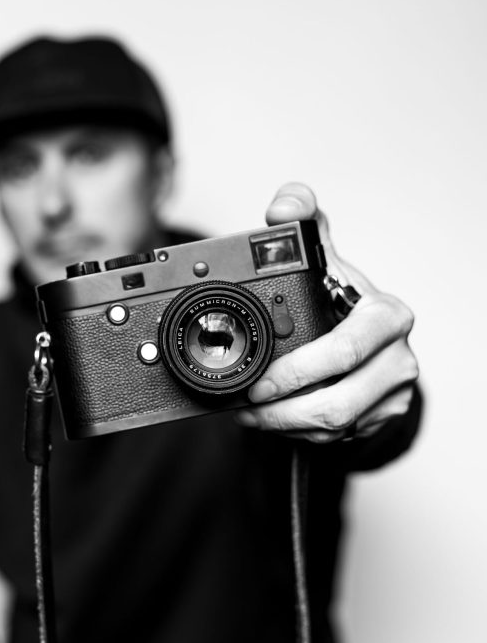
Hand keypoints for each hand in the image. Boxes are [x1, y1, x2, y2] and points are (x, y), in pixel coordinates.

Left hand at [235, 183, 418, 442]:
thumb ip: (303, 224)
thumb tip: (285, 205)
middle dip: (282, 406)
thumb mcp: (327, 258)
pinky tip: (272, 420)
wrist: (374, 342)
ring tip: (248, 414)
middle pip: (336, 401)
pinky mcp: (379, 421)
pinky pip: (335, 438)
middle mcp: (397, 359)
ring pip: (333, 426)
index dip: (297, 370)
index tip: (258, 377)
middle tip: (245, 401)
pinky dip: (297, 433)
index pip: (344, 350)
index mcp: (386, 317)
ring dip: (283, 425)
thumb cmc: (345, 299)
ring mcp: (392, 395)